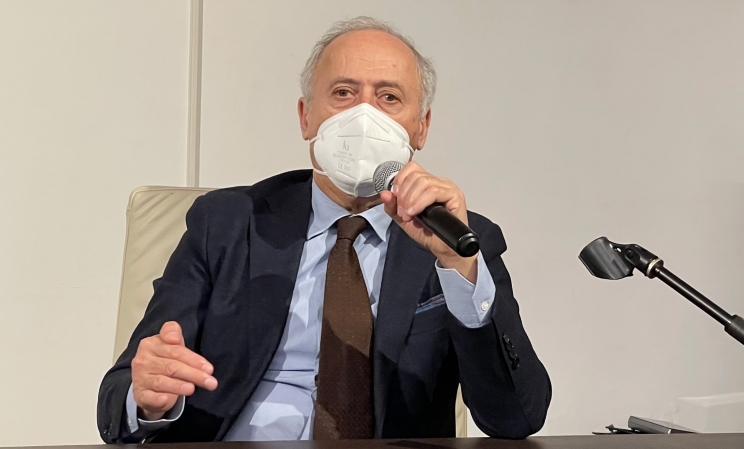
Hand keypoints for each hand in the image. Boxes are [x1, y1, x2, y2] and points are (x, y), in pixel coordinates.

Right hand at [131, 321, 217, 420]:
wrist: (149, 383)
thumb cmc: (165, 359)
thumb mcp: (170, 344)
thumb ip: (174, 334)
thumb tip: (175, 338)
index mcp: (150, 344)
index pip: (175, 350)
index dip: (193, 359)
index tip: (209, 368)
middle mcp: (143, 360)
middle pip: (172, 367)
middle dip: (194, 375)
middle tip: (211, 383)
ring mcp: (140, 378)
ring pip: (161, 381)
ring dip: (178, 386)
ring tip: (193, 389)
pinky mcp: (140, 395)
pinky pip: (149, 397)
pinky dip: (158, 399)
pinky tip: (167, 399)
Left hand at [380, 161, 477, 282]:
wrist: (441, 247)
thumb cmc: (427, 233)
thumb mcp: (403, 218)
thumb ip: (392, 206)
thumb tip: (385, 194)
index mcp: (427, 183)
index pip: (411, 168)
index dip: (400, 181)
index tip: (396, 197)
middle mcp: (438, 182)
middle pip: (415, 175)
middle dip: (404, 195)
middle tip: (403, 212)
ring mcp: (448, 188)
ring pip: (423, 182)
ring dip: (411, 200)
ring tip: (409, 215)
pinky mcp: (455, 195)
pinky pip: (434, 192)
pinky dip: (420, 202)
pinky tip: (415, 213)